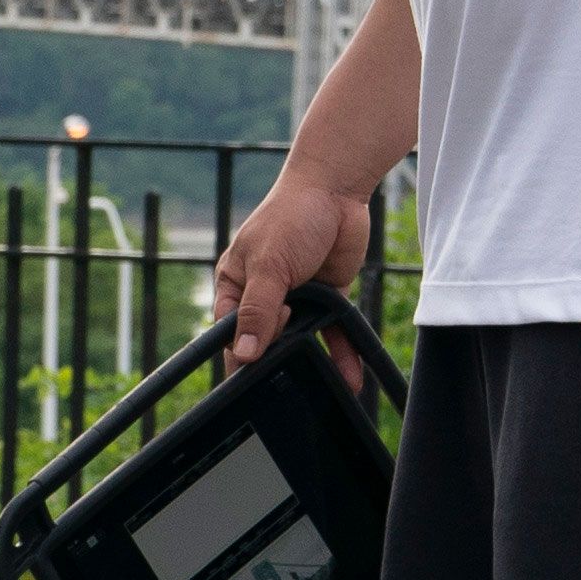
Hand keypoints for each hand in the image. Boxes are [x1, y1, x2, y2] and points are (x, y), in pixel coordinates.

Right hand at [206, 172, 376, 371]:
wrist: (337, 191)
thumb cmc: (290, 217)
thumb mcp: (270, 266)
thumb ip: (257, 311)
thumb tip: (244, 354)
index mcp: (235, 285)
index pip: (230, 333)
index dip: (242, 352)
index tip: (255, 367)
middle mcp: (263, 296)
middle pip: (266, 341)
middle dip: (278, 359)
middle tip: (290, 357)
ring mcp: (297, 299)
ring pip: (301, 341)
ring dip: (314, 364)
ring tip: (326, 389)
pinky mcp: (327, 299)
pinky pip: (332, 333)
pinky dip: (341, 354)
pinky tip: (350, 378)